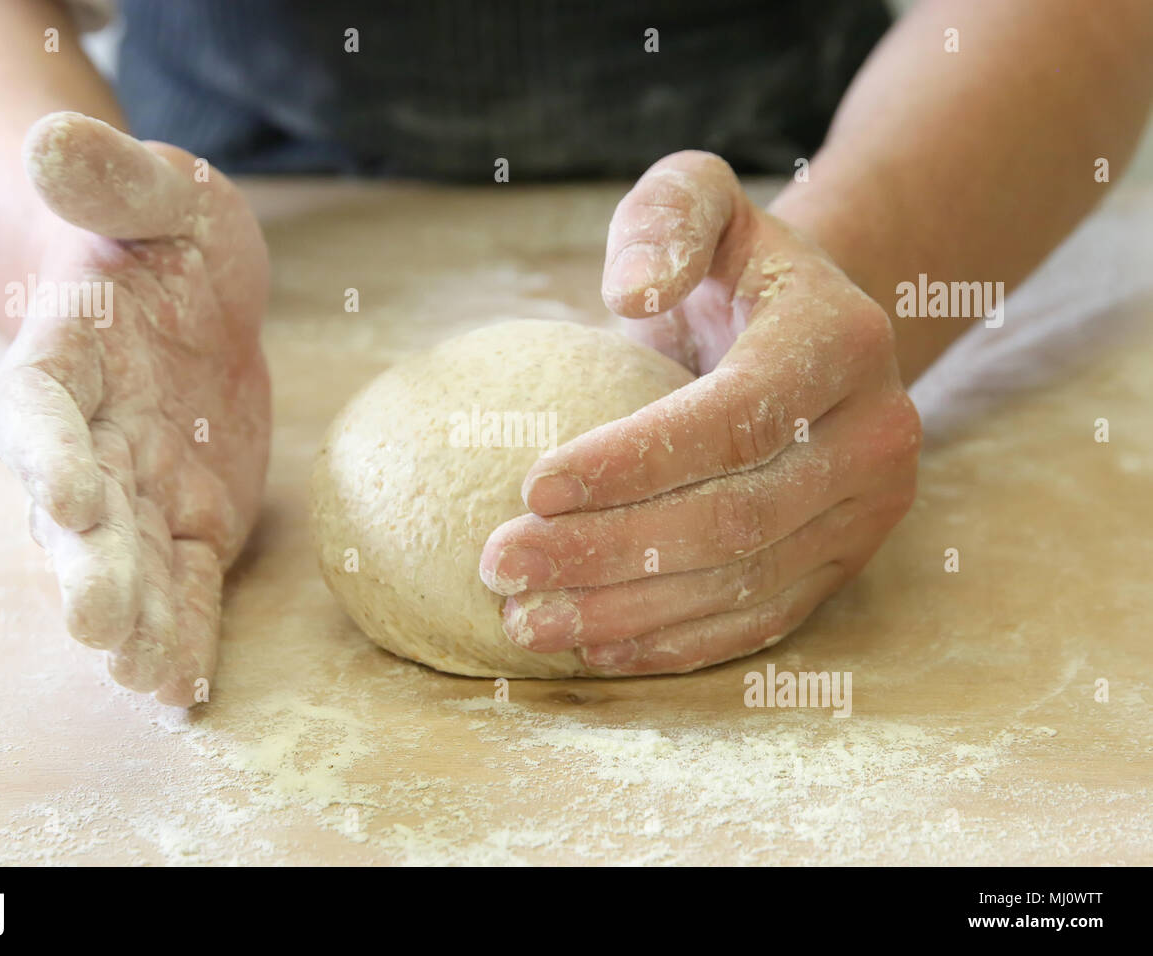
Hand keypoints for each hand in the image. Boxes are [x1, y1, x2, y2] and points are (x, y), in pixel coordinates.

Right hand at [0, 112, 270, 705]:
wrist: (196, 299)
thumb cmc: (167, 242)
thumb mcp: (160, 193)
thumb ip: (111, 177)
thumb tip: (49, 140)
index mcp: (63, 361)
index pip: (37, 410)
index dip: (44, 452)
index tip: (65, 490)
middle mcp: (86, 441)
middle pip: (73, 512)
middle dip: (85, 565)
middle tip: (97, 625)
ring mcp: (138, 492)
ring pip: (127, 565)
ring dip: (133, 619)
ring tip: (142, 676)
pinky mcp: (192, 523)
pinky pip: (185, 585)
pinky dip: (184, 633)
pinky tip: (184, 691)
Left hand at [479, 151, 920, 674]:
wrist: (811, 332)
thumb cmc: (730, 268)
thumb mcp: (698, 201)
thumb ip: (664, 219)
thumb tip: (631, 292)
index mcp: (841, 341)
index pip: (732, 418)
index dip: (631, 462)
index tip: (529, 488)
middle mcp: (874, 434)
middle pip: (734, 518)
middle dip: (607, 552)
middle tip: (500, 567)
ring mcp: (866, 511)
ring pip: (743, 584)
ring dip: (626, 613)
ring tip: (523, 622)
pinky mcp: (843, 562)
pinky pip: (759, 620)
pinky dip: (674, 644)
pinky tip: (594, 649)